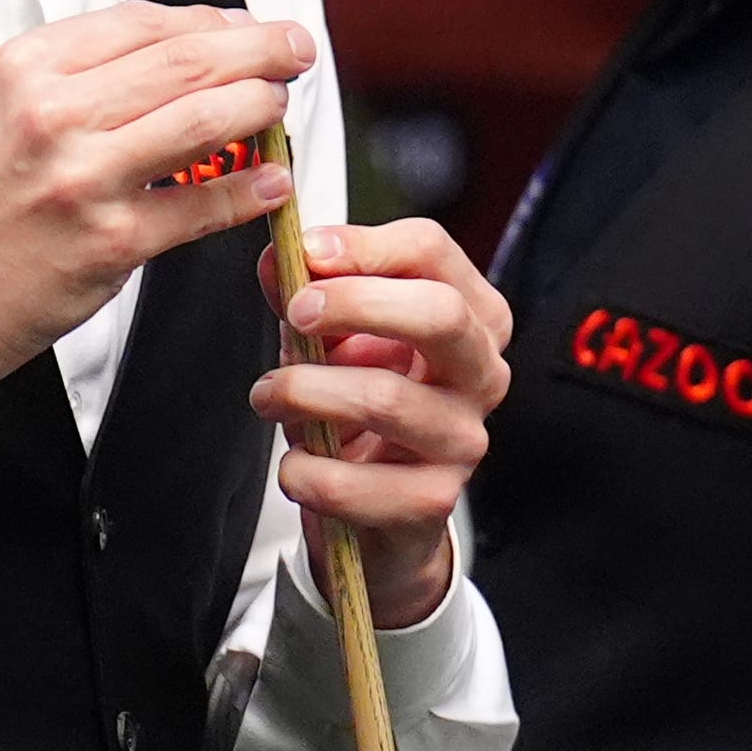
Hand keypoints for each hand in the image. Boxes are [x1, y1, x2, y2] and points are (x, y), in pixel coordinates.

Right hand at [0, 4, 318, 484]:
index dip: (212, 18)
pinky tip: (271, 181)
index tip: (243, 25)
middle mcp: (54, 114)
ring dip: (262, 107)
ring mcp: (84, 178)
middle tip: (292, 50)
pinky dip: (250, 189)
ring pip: (206, 118)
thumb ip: (77, 77)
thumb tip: (177, 52)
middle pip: (189, 58)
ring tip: (280, 107)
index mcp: (27, 70)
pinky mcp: (110, 243)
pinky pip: (203, 207)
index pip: (145, 21)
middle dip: (259, 48)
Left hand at [255, 217, 510, 630]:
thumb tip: (278, 259)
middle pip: (439, 313)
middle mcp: (480, 373)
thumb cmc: (364, 407)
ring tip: (271, 395)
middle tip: (296, 313)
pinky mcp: (432, 500)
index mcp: (469, 316)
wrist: (378, 505)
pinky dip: (306, 471)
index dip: (364, 245)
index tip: (307, 251)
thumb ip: (307, 292)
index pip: (431, 252)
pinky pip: (355, 482)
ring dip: (306, 391)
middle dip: (354, 303)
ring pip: (386, 398)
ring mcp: (463, 439)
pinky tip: (296, 464)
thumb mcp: (336, 337)